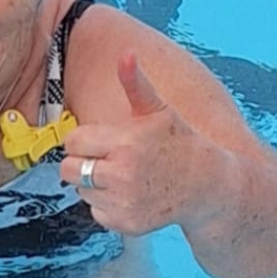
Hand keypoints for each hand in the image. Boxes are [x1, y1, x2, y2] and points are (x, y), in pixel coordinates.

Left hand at [60, 52, 228, 235]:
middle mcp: (122, 174)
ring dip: (94, 184)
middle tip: (106, 158)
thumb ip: (135, 82)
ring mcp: (125, 202)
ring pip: (81, 191)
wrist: (208, 185)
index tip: (102, 139)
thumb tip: (126, 53)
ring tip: (121, 175)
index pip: (72, 142)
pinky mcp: (127, 224)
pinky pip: (96, 212)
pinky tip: (128, 193)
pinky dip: (106, 205)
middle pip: (68, 170)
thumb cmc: (179, 141)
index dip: (83, 139)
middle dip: (81, 162)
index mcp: (125, 142)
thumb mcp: (158, 110)